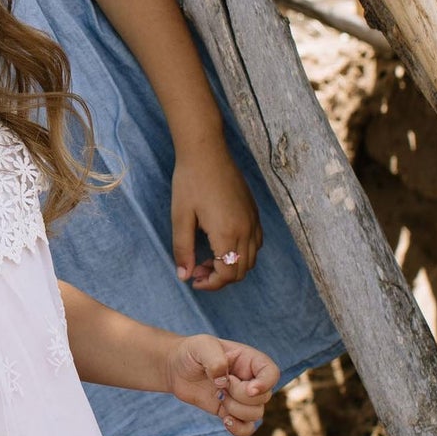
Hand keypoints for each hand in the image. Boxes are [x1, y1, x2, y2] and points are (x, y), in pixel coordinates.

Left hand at [165, 334, 277, 435]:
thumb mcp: (202, 346)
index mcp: (249, 360)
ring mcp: (242, 398)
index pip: (272, 373)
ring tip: (218, 395)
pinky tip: (225, 420)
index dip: (266, 384)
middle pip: (263, 397)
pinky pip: (246, 429)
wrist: (176, 368)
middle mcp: (250, 380)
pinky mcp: (231, 412)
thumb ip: (215, 360)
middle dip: (240, 395)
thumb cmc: (192, 352)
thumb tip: (223, 382)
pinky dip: (238, 429)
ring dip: (235, 409)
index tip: (249, 389)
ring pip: (256, 414)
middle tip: (220, 383)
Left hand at [171, 135, 262, 289]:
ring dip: (231, 267)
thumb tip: (184, 276)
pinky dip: (242, 253)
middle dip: (220, 278)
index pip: (227, 274)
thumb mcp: (180, 217)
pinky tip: (222, 245)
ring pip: (251, 259)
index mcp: (227, 233)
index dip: (210, 283)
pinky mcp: (254, 212)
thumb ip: (183, 249)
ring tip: (208, 259)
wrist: (206, 152)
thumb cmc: (190, 182)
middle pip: (241, 271)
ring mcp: (253, 221)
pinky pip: (256, 243)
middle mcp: (246, 230)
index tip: (193, 279)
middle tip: (197, 269)